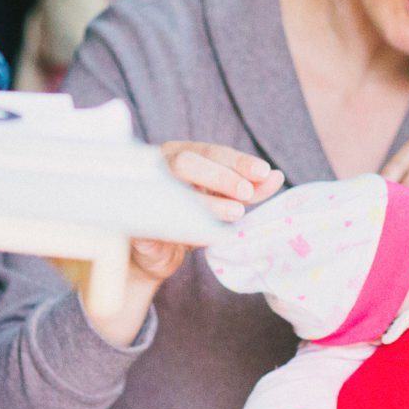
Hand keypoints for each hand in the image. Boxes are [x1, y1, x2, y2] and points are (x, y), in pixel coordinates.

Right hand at [85, 143, 283, 346]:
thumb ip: (249, 190)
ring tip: (236, 212)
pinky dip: (185, 222)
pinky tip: (207, 231)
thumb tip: (276, 177)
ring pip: (173, 185)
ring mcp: (142, 188)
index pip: (213, 152)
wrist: (154, 257)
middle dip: (222, 175)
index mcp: (183, 154)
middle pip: (189, 161)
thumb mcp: (223, 204)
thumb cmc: (189, 220)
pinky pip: (158, 215)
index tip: (264, 172)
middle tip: (247, 193)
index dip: (239, 161)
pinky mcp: (132, 215)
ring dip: (207, 199)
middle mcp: (159, 165)